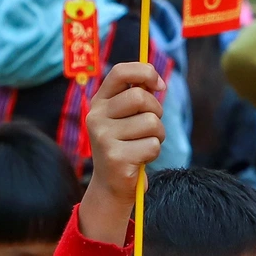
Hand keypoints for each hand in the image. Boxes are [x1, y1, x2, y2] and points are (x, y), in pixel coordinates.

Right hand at [82, 63, 164, 245]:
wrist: (111, 184)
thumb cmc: (126, 144)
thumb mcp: (126, 117)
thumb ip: (137, 96)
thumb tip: (157, 82)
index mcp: (99, 102)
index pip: (120, 71)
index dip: (145, 72)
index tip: (159, 85)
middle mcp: (96, 117)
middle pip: (140, 97)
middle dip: (156, 111)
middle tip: (151, 126)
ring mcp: (103, 137)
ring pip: (151, 122)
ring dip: (158, 134)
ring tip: (144, 144)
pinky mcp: (115, 157)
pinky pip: (153, 145)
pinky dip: (154, 152)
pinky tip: (140, 158)